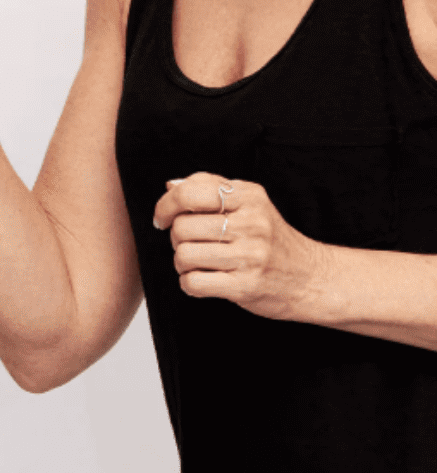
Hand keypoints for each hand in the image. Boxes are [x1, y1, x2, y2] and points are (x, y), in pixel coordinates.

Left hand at [153, 172, 328, 321]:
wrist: (311, 277)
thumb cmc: (271, 237)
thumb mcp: (249, 201)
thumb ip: (210, 187)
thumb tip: (170, 186)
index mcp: (248, 196)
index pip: (190, 193)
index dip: (166, 205)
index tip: (162, 218)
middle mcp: (251, 223)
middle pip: (182, 227)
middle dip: (176, 237)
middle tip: (189, 243)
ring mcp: (250, 256)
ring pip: (184, 255)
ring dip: (181, 262)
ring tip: (196, 262)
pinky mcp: (246, 286)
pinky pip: (194, 283)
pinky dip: (189, 283)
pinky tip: (202, 279)